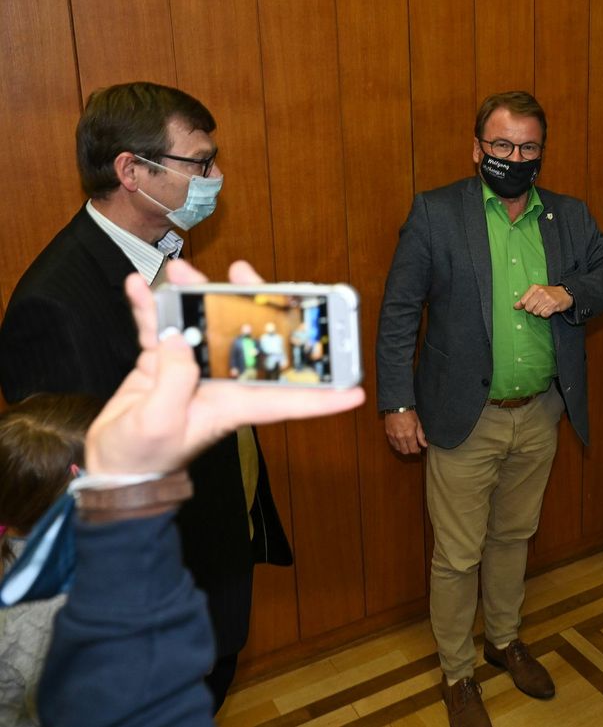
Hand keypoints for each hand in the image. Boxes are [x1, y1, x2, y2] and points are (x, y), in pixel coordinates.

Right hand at [85, 259, 365, 474]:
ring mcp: (192, 370)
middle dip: (251, 305)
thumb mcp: (160, 422)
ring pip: (204, 325)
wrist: (112, 463)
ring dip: (194, 296)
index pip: (288, 400)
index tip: (356, 392)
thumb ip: (173, 380)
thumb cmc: (143, 454)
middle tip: (245, 274)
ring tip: (186, 272)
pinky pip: (160, 328)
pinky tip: (139, 287)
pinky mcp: (163, 362)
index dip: (323, 398)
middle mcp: (221, 384)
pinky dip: (150, 308)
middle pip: (249, 341)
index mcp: (234, 406)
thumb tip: (181, 338)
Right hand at [384, 410, 427, 453]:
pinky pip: (392, 444)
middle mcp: (400, 437)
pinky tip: (400, 441)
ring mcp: (393, 436)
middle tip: (413, 447)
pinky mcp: (388, 434)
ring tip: (407, 444)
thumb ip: (421, 436)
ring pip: (398, 449)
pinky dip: (397, 445)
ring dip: (403, 449)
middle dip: (410, 451)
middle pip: (405, 452)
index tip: (418, 449)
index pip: (413, 450)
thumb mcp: (418, 424)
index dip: (416, 451)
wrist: (397, 406)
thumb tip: (424, 445)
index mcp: (409, 434)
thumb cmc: (408, 413)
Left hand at [514, 284, 573, 317]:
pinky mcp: (553, 305)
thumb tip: (515, 306)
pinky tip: (549, 309)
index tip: (532, 303)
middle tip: (540, 305)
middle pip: (529, 308)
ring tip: (545, 306)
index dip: (526, 305)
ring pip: (536, 312)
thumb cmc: (549, 293)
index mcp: (535, 288)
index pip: (523, 301)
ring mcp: (547, 299)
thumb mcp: (536, 292)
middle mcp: (540, 292)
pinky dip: (546, 314)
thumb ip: (525, 299)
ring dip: (540, 312)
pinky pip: (544, 315)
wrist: (565, 293)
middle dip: (533, 309)